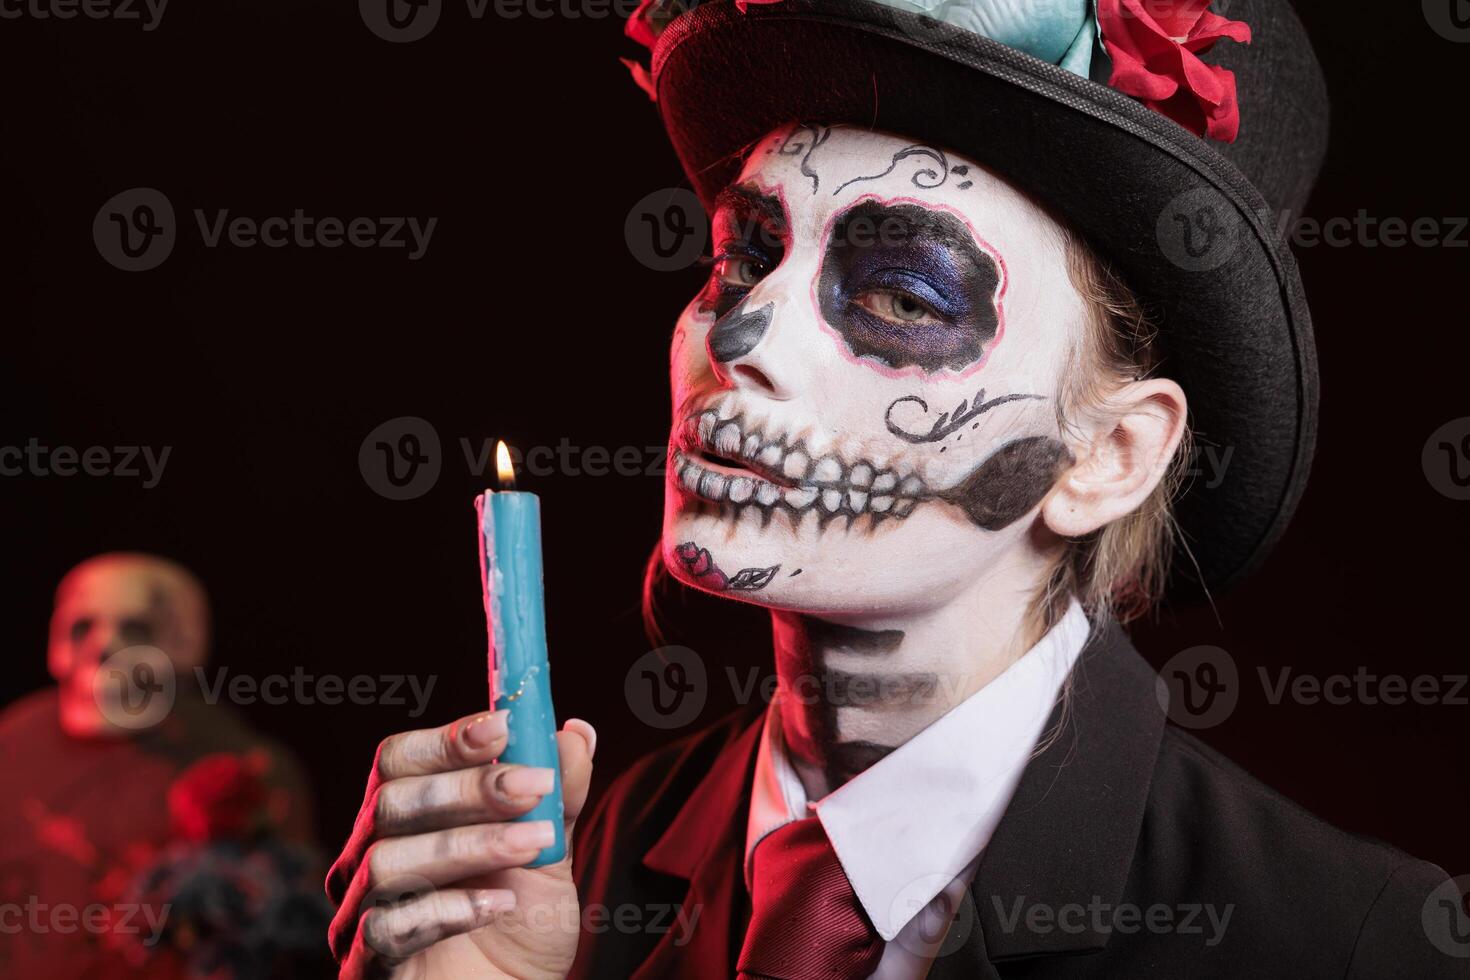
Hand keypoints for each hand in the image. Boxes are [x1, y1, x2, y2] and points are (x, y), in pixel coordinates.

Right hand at [326, 710, 595, 978]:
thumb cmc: (520, 924)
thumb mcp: (549, 852)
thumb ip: (558, 794)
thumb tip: (578, 731)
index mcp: (406, 816)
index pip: (398, 759)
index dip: (447, 738)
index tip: (504, 727)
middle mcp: (370, 857)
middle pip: (392, 802)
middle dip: (470, 789)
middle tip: (535, 788)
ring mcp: (363, 912)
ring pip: (389, 860)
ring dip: (471, 845)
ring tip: (534, 848)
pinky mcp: (369, 965)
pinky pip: (388, 927)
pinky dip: (450, 909)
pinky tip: (499, 905)